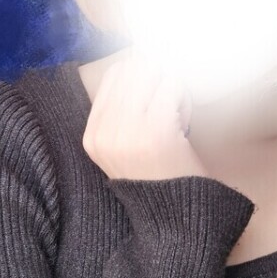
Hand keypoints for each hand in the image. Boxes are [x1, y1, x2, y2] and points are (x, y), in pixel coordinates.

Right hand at [82, 45, 206, 181]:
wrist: (174, 219)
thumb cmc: (156, 178)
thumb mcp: (124, 147)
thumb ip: (123, 109)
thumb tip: (143, 57)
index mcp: (92, 135)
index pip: (114, 75)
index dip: (141, 72)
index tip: (156, 92)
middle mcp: (104, 131)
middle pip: (134, 69)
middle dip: (158, 77)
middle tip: (169, 103)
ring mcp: (128, 129)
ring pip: (155, 73)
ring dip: (173, 88)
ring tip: (177, 115)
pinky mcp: (157, 129)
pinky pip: (173, 85)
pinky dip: (184, 99)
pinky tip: (184, 122)